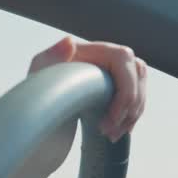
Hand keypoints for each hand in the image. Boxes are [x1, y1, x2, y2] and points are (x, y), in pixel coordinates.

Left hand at [28, 36, 148, 141]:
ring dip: (131, 116)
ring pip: (140, 88)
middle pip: (137, 74)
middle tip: (110, 132)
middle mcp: (106, 56)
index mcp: (90, 50)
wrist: (38, 113)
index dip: (125, 89)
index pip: (123, 58)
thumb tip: (69, 43)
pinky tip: (117, 132)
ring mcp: (113, 72)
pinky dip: (130, 118)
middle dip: (130, 107)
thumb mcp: (38, 75)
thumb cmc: (36, 91)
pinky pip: (136, 100)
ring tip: (111, 135)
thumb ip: (49, 58)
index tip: (110, 118)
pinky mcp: (116, 89)